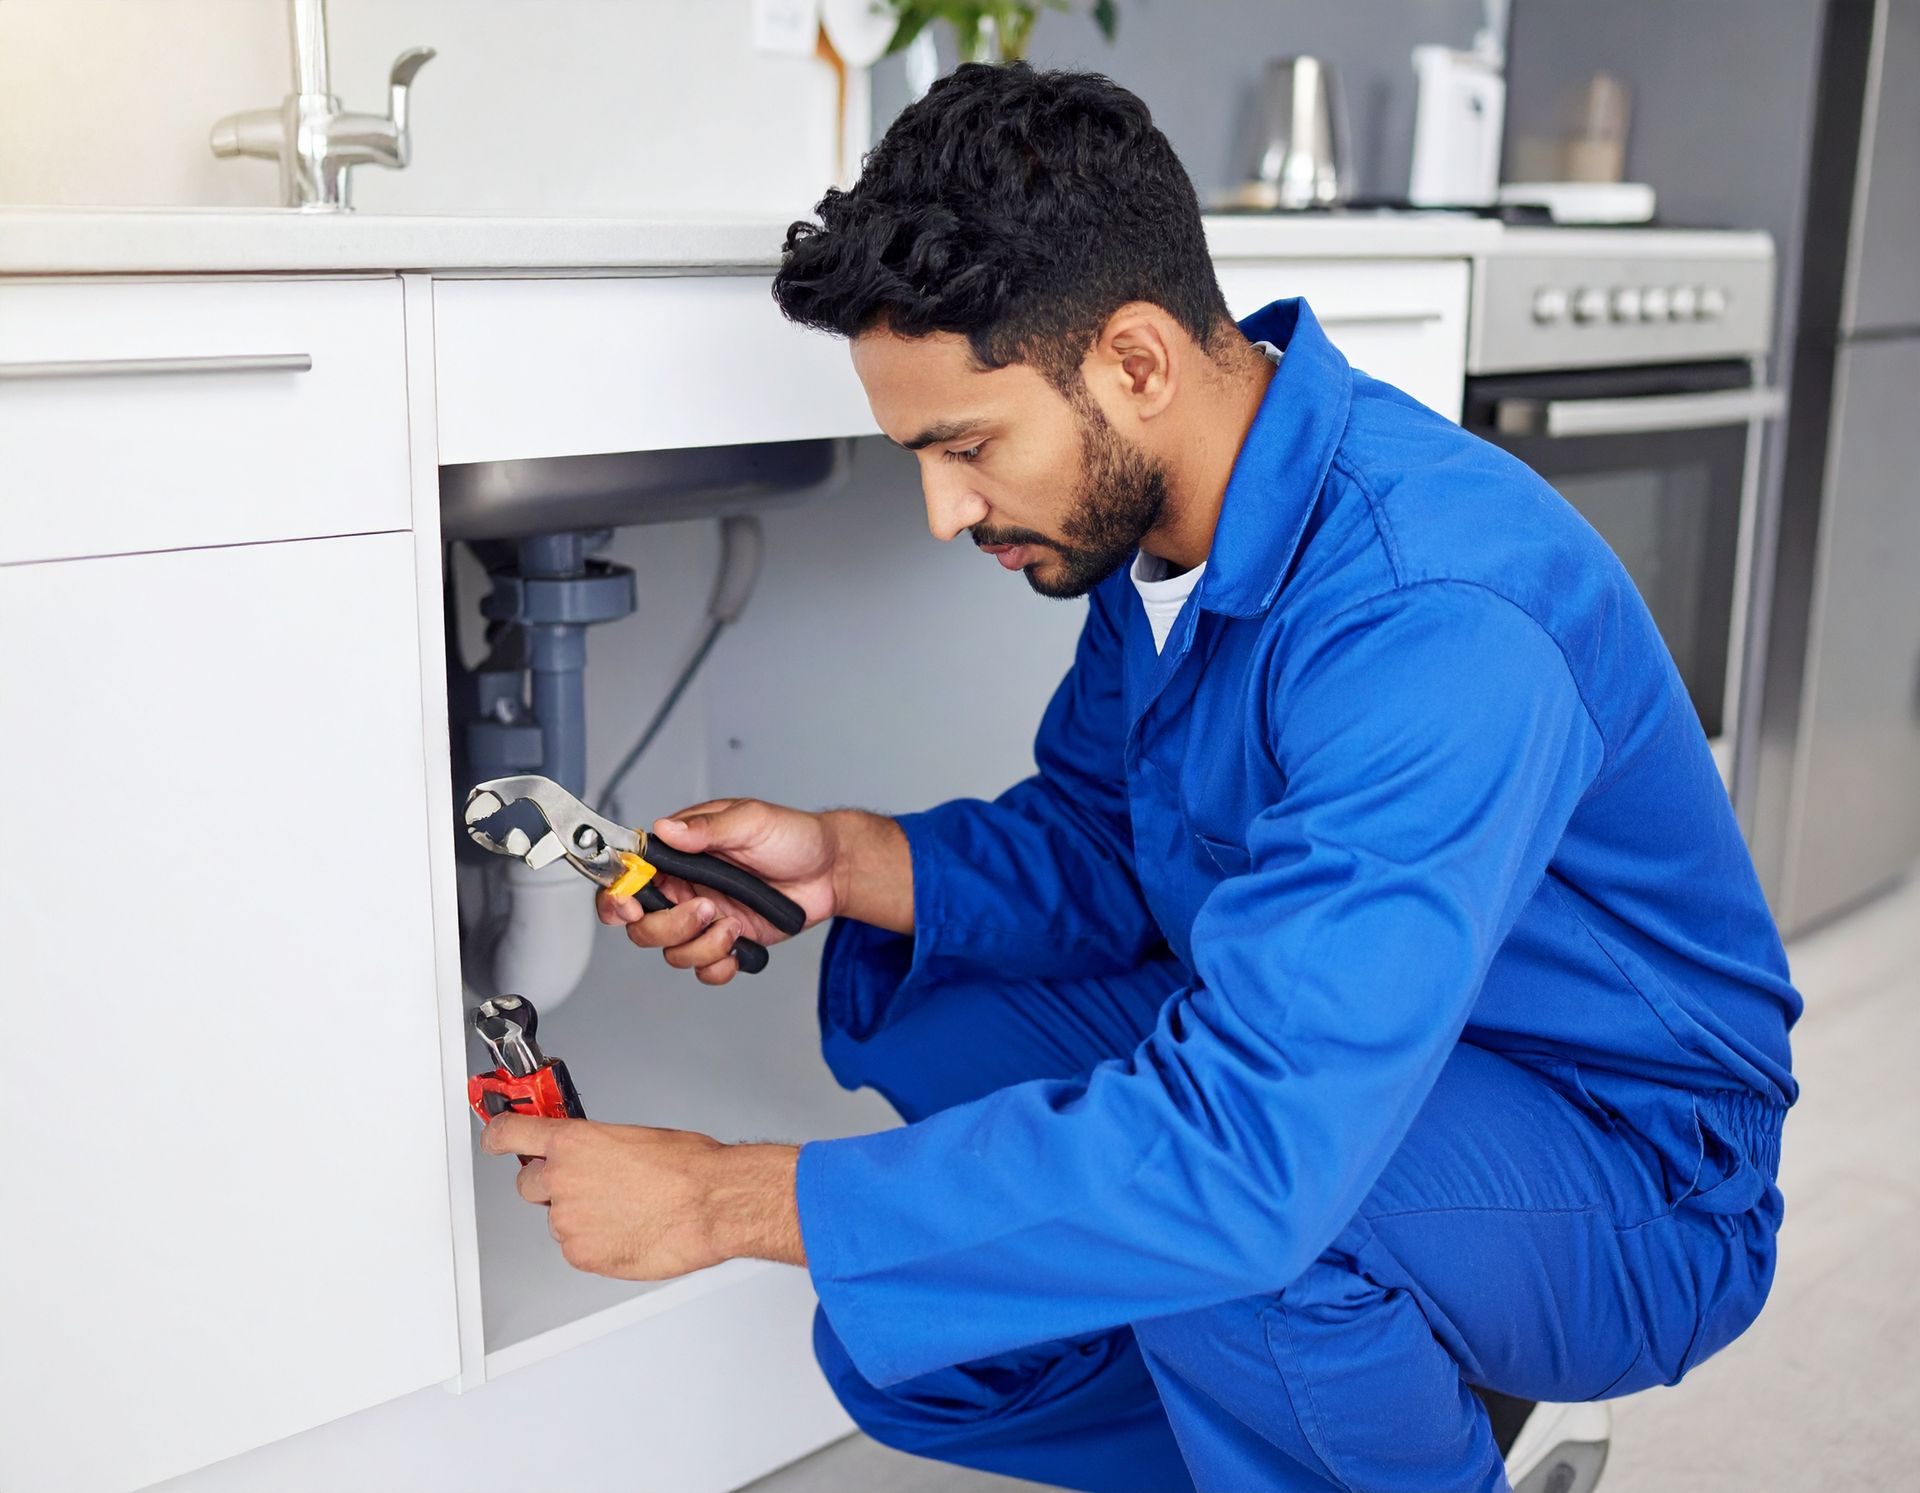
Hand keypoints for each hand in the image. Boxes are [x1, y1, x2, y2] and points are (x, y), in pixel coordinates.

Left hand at [481, 1113, 803, 1277]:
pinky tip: (628, 1231)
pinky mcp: (582, 1255)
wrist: (711, 1204)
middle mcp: (561, 1180)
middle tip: (586, 1184)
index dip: (499, 1135)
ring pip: (558, 1219)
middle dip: (550, 1184)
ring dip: (580, 1215)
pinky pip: (577, 1247)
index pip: (509, 1134)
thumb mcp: (636, 1137)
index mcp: (573, 1142)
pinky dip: (596, 1242)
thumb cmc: (688, 1167)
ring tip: (625, 1211)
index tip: (498, 1136)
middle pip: (528, 1183)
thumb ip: (597, 1147)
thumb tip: (592, 1154)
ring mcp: (568, 1221)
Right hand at [597, 798, 842, 985]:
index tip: (630, 905)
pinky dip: (718, 965)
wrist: (831, 869)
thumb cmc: (792, 836)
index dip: (618, 896)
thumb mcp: (751, 820)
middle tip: (705, 909)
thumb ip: (707, 828)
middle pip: (642, 925)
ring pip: (672, 951)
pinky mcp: (726, 941)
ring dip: (701, 945)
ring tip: (733, 924)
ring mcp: (705, 918)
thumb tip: (666, 829)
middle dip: (669, 926)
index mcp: (680, 854)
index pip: (630, 877)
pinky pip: (704, 969)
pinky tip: (738, 945)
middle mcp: (685, 888)